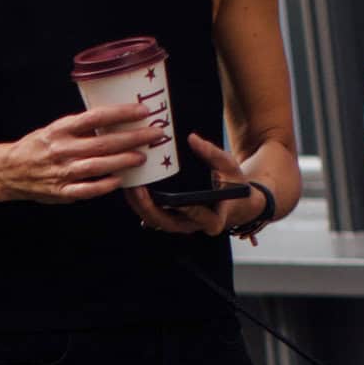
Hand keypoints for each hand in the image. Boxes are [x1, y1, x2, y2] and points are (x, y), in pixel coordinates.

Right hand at [0, 100, 154, 203]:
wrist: (8, 171)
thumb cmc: (37, 147)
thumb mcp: (54, 129)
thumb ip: (80, 129)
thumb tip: (113, 123)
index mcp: (60, 129)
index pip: (96, 117)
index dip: (121, 113)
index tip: (142, 111)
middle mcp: (61, 149)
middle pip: (103, 142)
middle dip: (132, 138)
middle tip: (155, 134)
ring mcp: (61, 172)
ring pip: (98, 165)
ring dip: (123, 161)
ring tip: (142, 157)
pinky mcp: (61, 191)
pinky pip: (86, 189)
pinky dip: (104, 185)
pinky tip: (119, 181)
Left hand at [128, 133, 263, 237]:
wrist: (234, 201)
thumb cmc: (233, 183)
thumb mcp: (229, 166)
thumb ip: (212, 153)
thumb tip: (192, 139)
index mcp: (215, 218)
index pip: (202, 219)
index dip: (189, 211)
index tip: (176, 200)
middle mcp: (194, 225)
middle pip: (168, 223)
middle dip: (149, 208)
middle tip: (137, 189)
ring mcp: (180, 224)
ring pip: (155, 221)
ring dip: (139, 206)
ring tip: (129, 186)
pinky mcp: (171, 219)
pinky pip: (152, 215)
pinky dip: (140, 204)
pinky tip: (130, 188)